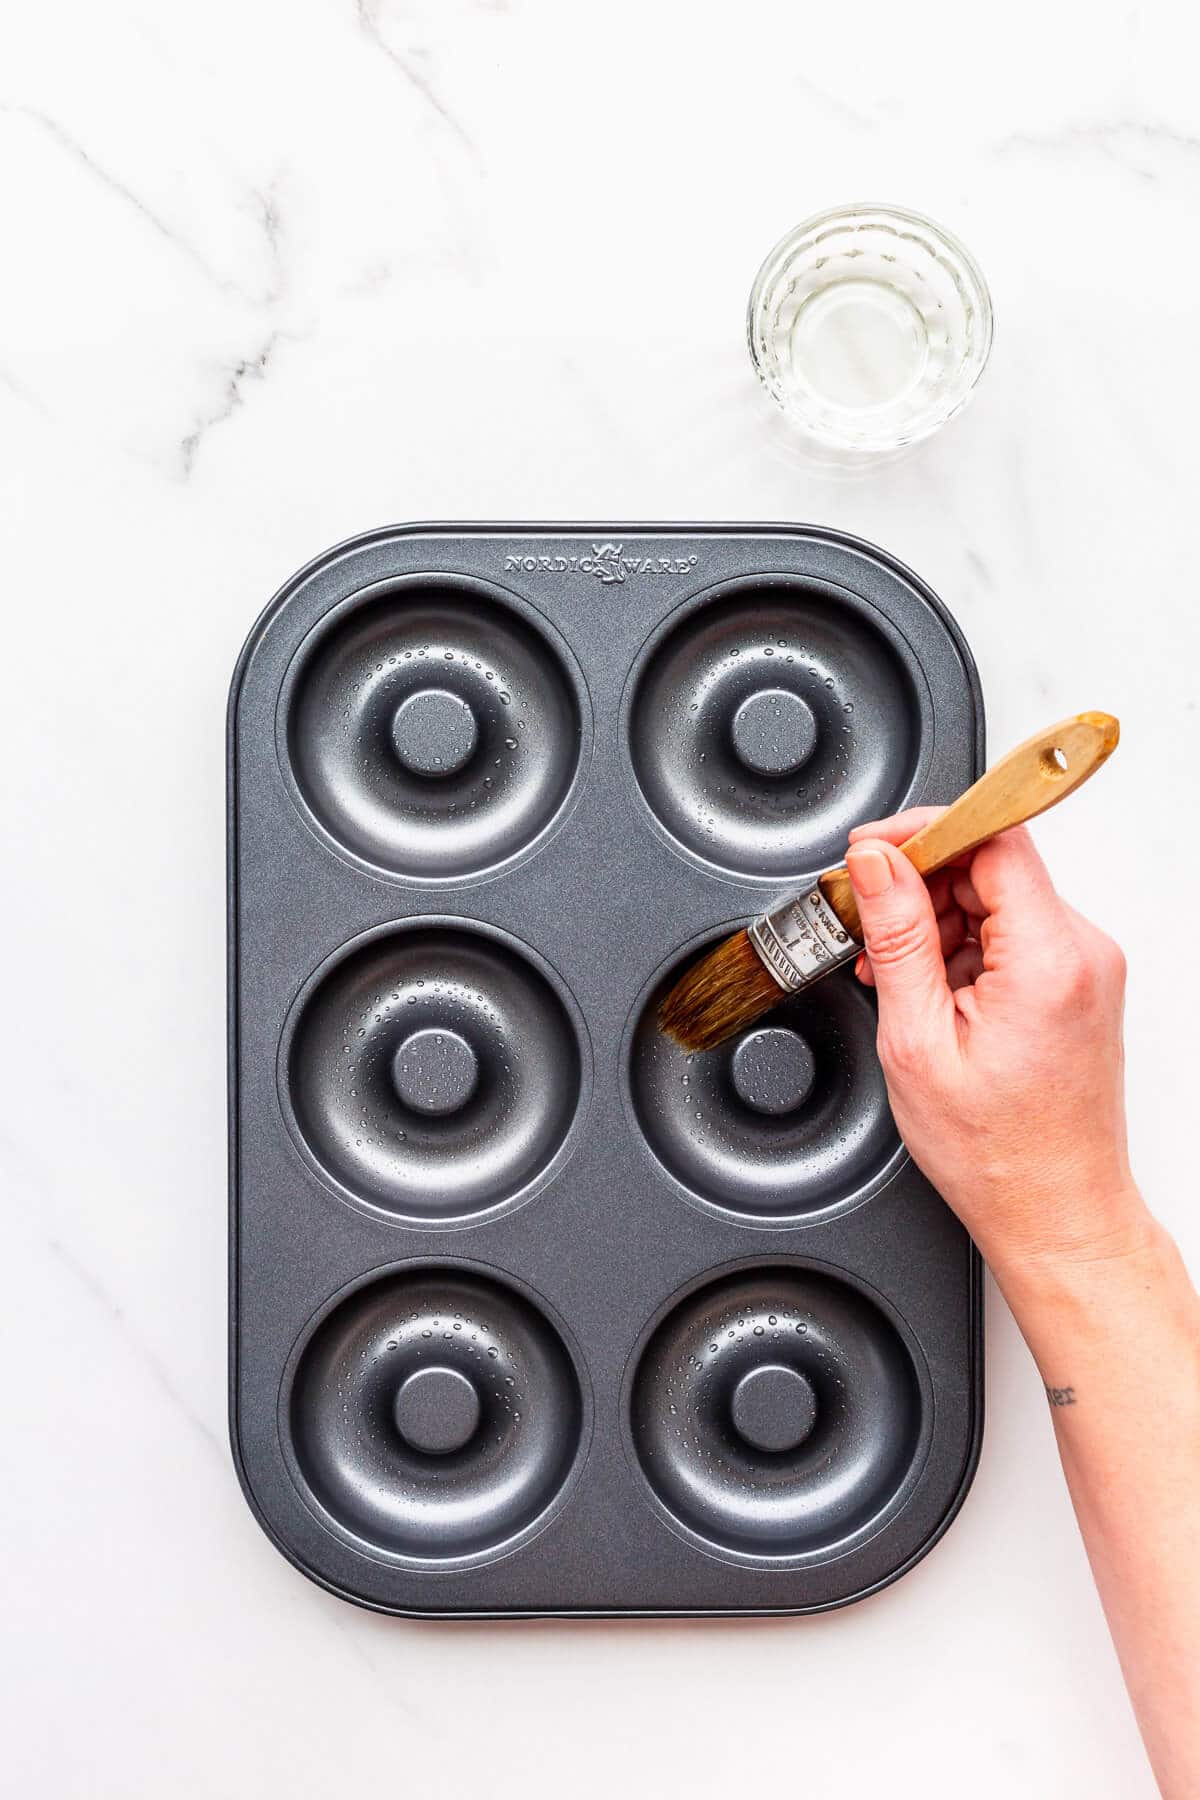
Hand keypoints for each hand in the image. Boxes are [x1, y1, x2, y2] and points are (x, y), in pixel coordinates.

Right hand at [844, 810, 1148, 1281]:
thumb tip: (876, 865)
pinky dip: (963, 948)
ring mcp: (1087, 967)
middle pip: (993, 863)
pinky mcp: (1078, 983)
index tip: (873, 851)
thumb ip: (897, 936)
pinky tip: (930, 991)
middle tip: (868, 927)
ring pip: (998, 898)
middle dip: (920, 885)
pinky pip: (1013, 933)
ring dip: (937, 921)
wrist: (1056, 1212)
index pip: (993, 836)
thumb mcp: (918, 1040)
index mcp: (1048, 959)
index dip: (924, 831)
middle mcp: (1083, 952)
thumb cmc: (999, 1154)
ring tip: (897, 979)